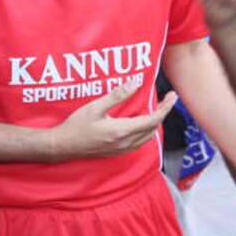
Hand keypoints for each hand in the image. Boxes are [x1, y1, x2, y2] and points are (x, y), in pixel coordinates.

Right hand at [51, 81, 176, 160]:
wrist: (63, 146)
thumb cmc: (76, 126)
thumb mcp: (95, 107)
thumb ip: (116, 96)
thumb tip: (134, 84)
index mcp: (121, 131)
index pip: (152, 120)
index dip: (165, 108)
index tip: (172, 96)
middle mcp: (125, 142)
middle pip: (153, 128)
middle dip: (163, 113)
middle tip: (168, 99)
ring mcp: (121, 149)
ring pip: (147, 137)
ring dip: (155, 123)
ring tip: (157, 109)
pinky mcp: (117, 152)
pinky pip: (139, 142)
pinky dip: (146, 131)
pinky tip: (141, 123)